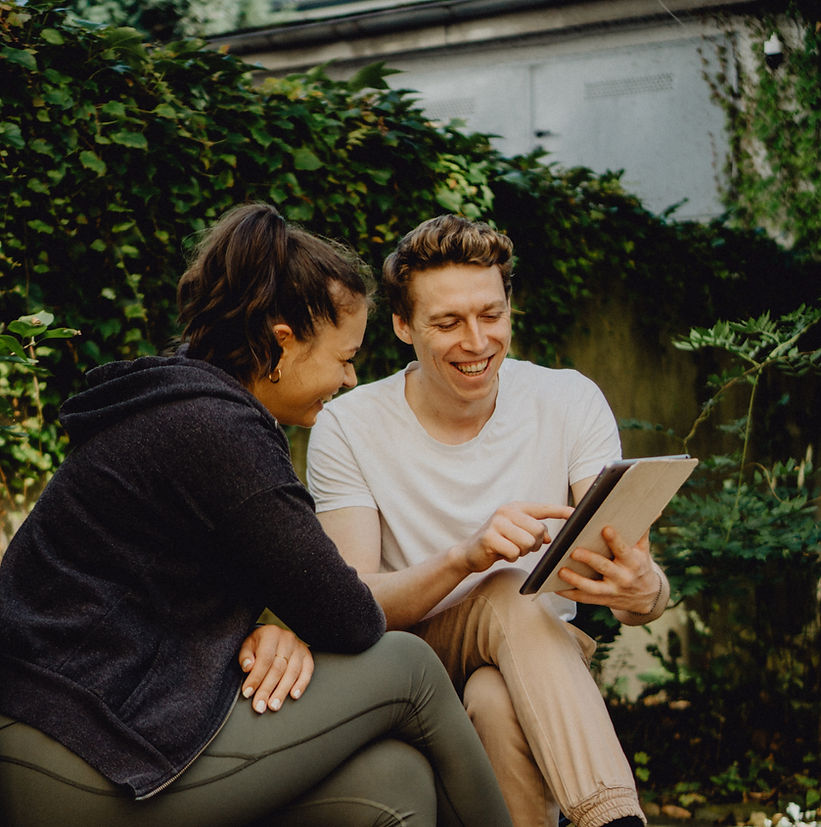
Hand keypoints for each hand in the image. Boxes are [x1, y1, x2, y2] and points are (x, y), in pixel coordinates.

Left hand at [238, 625, 313, 712]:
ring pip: (292, 672)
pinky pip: (308, 671)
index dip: (256, 677)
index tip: (248, 693)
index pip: (265, 658)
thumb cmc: (259, 643)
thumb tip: (248, 667)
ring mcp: (299, 647)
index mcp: (271, 634)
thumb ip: (245, 656)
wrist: (273, 636)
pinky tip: (293, 695)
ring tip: (273, 705)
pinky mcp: (307, 656)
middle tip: (260, 705)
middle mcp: (287, 639)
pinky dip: (301, 684)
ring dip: (282, 691)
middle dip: (267, 689)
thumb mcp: (248, 645)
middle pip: (278, 668)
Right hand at [455, 502, 574, 573]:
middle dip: (533, 544)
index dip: (561, 511)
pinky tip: (501, 553)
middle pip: (538, 531)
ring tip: (510, 548)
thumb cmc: (498, 541)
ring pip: (527, 543)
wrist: (470, 552)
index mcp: (516, 508)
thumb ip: (534, 531)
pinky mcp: (489, 537)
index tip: (576, 513)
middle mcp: (506, 511)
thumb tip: (548, 538)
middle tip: (521, 546)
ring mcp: (497, 523)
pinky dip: (510, 557)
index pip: (543, 508)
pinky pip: (513, 552)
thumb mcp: (517, 533)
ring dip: (521, 551)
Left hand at [554, 526, 664, 616]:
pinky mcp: (602, 600)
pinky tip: (555, 587)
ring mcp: (612, 591)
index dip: (615, 540)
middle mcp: (623, 577)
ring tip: (560, 570)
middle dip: (590, 560)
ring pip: (592, 587)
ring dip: (576, 580)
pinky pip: (584, 598)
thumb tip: (653, 509)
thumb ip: (642, 531)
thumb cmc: (640, 565)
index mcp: (633, 562)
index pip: (623, 549)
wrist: (646, 597)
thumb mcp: (644, 550)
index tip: (605, 529)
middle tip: (574, 551)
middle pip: (605, 568)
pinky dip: (569, 594)